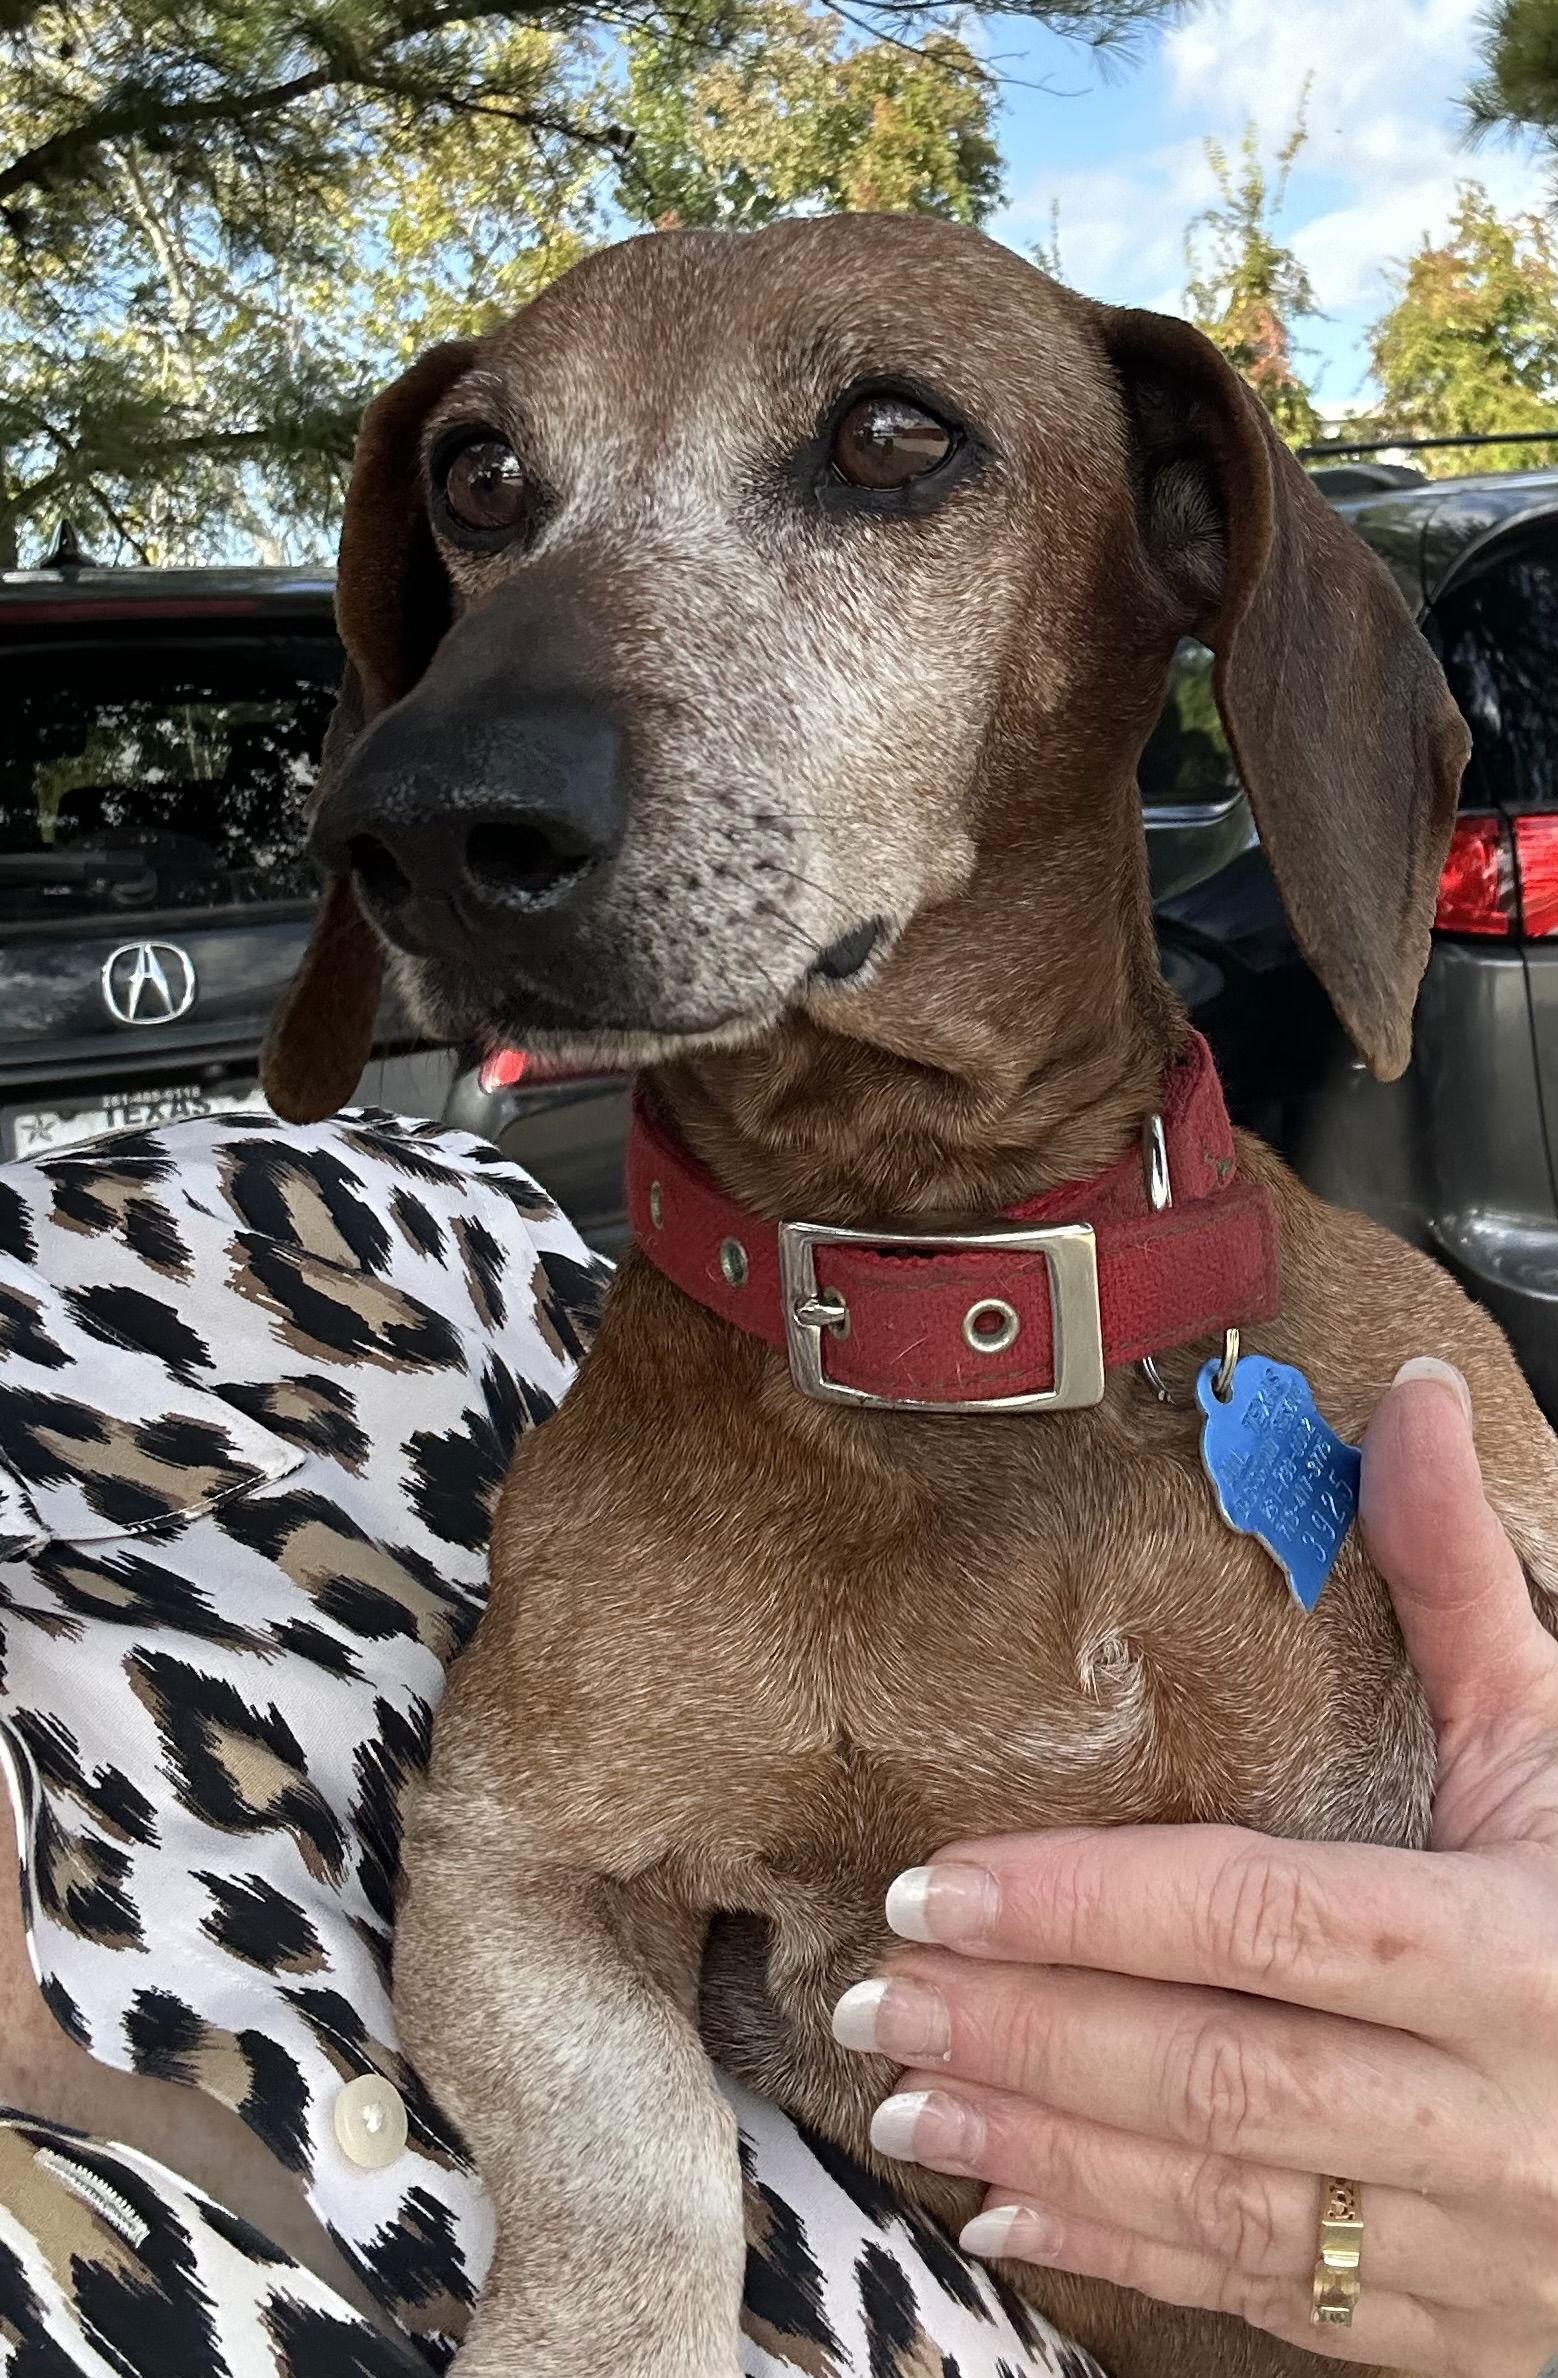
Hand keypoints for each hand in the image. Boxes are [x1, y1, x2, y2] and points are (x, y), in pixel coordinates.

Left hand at [832, 1359, 1557, 2376]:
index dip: (1088, 1905)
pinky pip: (1267, 2297)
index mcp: (1511, 1951)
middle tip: (875, 1992)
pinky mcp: (1452, 2326)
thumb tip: (1416, 1400)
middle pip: (1216, 2072)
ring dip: (1043, 2149)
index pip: (1264, 1921)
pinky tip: (1007, 2211)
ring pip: (1221, 2205)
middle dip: (1027, 2032)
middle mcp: (1491, 2112)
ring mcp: (1474, 2239)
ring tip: (901, 2093)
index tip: (938, 1887)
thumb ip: (1467, 1586)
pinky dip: (1123, 2256)